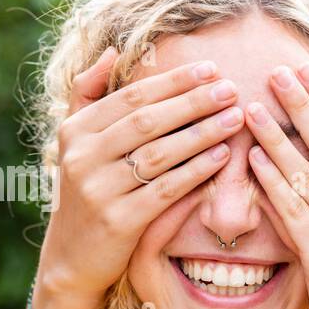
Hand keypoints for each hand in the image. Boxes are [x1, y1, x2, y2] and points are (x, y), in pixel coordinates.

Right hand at [38, 48, 244, 300]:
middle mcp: (83, 157)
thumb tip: (112, 51)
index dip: (173, 81)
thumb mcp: (77, 143)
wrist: (73, 256)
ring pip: (160, 154)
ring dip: (202, 133)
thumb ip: (89, 95)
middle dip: (193, 102)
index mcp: (75, 130)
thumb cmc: (87, 191)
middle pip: (147, 121)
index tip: (211, 68)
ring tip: (235, 117)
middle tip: (231, 88)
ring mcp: (99, 190)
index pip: (131, 96)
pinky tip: (224, 156)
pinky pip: (166, 189)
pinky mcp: (120, 221)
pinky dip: (197, 170)